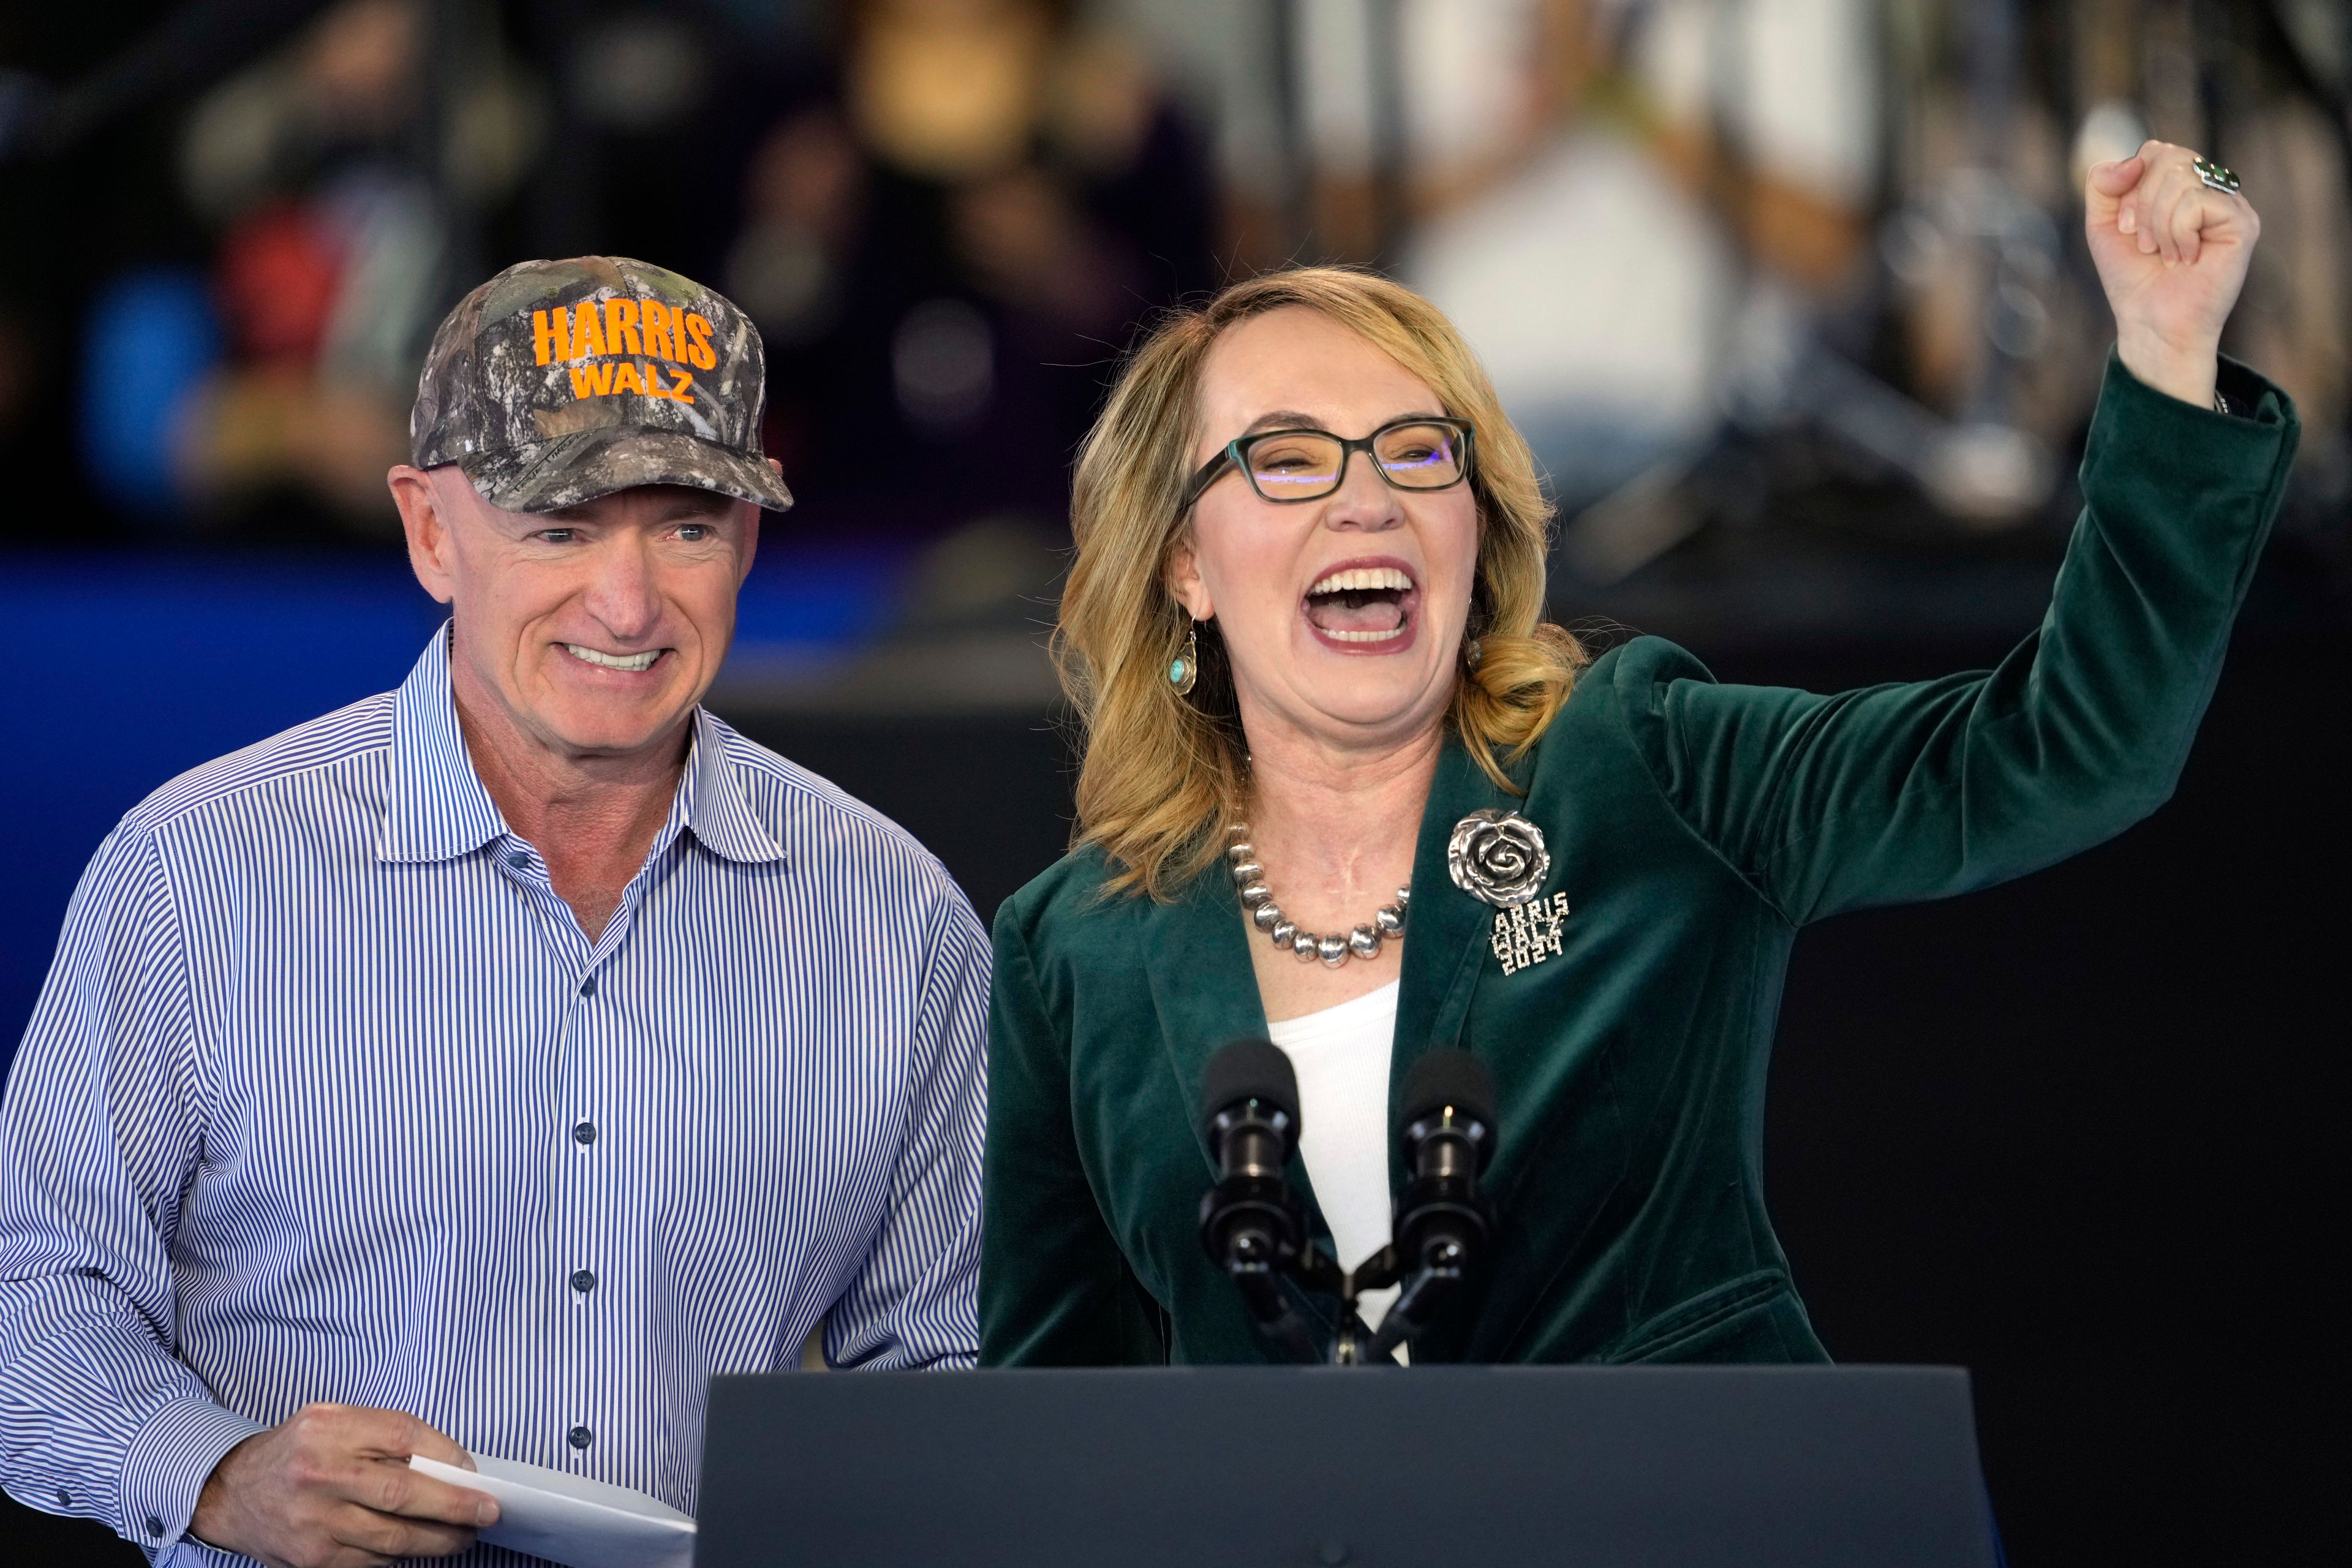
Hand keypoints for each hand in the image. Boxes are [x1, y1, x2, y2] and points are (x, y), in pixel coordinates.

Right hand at [189, 1403, 496, 1567]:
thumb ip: (385, 1435)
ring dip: (438, 1539)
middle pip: (403, 1492)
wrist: (233, 1493)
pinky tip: (423, 1547)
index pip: (404, 1435)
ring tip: (465, 1535)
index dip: (447, 1454)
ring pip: (393, 1537)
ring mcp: (314, 1521)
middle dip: (454, 1505)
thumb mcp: (335, 1421)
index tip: (472, 1471)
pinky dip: (404, 1557)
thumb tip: (449, 1463)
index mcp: (328, 1428)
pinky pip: (373, 1562)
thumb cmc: (296, 1453)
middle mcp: (318, 1474)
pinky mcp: (313, 1559)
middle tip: (487, 1511)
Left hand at [2085, 139, 2260, 406]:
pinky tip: (2185, 257)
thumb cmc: (2132, 277)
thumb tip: (2136, 157)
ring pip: (2182, 177)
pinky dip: (2178, 232)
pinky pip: (2199, 201)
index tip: (2124, 228)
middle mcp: (2210, 188)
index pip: (2155, 152)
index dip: (2130, 187)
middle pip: (2168, 157)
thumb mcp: (2102, 224)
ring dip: (2158, 223)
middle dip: (2141, 205)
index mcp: (2182, 185)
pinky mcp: (2243, 222)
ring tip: (2165, 254)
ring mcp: (2231, 203)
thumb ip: (2103, 183)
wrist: (2150, 323)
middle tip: (2145, 244)